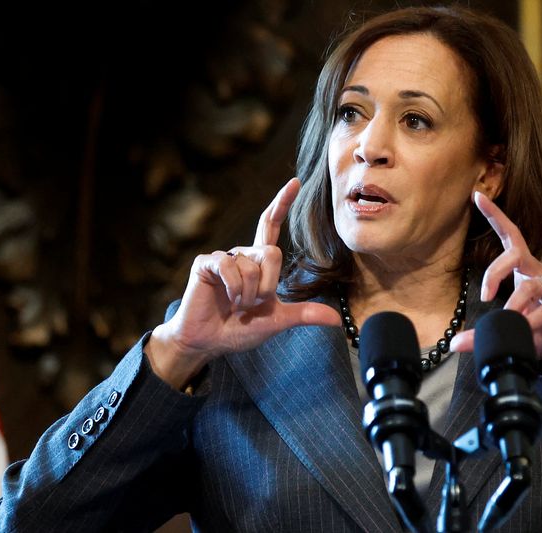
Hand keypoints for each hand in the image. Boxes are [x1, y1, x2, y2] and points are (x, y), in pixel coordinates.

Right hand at [146, 178, 341, 388]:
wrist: (208, 342)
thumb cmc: (239, 329)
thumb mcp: (276, 321)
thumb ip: (303, 315)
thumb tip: (336, 321)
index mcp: (258, 263)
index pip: (271, 226)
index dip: (282, 203)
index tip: (295, 182)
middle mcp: (242, 254)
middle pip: (271, 253)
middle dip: (268, 286)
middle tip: (253, 305)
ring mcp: (223, 257)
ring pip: (251, 265)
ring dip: (248, 294)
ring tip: (237, 306)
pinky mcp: (206, 264)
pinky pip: (229, 266)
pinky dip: (234, 288)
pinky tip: (226, 299)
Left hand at [450, 191, 541, 358]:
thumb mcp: (512, 332)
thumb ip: (485, 336)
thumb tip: (455, 344)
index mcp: (526, 272)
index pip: (510, 237)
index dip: (495, 216)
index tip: (477, 196)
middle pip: (515, 254)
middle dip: (495, 271)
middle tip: (485, 296)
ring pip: (531, 286)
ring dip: (514, 305)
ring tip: (508, 321)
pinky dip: (536, 319)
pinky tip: (528, 327)